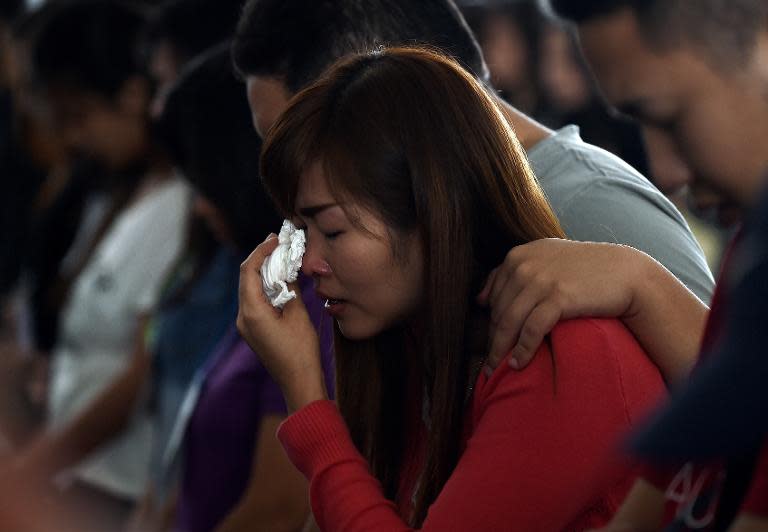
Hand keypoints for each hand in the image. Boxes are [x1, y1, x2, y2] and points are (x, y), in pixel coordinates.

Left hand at [237, 235, 326, 411]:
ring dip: (263, 272)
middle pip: (246, 278)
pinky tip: (279, 280)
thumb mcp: (298, 314)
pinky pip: (255, 301)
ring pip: (249, 289)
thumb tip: (286, 269)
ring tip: (280, 258)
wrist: (299, 383)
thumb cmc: (301, 351)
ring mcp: (246, 325)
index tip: (274, 239)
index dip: (260, 251)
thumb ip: (289, 288)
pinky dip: (265, 287)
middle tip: (277, 244)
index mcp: (251, 312)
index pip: (248, 271)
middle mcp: (243, 317)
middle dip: (260, 259)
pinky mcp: (254, 330)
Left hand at [478, 239, 642, 370]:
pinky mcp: (558, 297)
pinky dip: (522, 349)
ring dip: (500, 350)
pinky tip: (518, 363)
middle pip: (498, 310)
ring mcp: (540, 280)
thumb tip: (479, 298)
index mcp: (518, 255)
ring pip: (509, 322)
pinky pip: (531, 329)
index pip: (493, 295)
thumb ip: (513, 273)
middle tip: (489, 364)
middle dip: (493, 339)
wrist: (626, 272)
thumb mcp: (546, 260)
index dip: (489, 322)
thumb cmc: (586, 270)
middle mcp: (524, 265)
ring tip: (497, 370)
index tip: (489, 342)